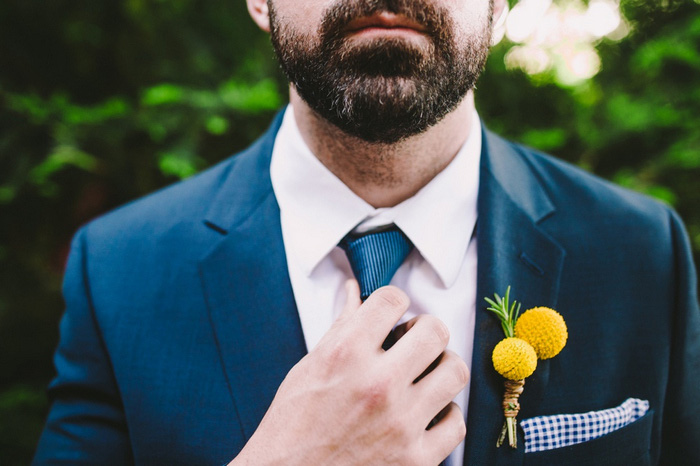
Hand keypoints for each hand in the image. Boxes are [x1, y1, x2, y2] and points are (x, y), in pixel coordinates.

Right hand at [230, 280, 468, 465]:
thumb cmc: (292, 427)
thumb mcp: (308, 368)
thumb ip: (341, 327)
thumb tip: (355, 292)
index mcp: (346, 354)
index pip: (393, 300)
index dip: (393, 302)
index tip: (391, 314)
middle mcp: (377, 384)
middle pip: (435, 331)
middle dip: (426, 330)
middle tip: (414, 342)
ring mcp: (401, 423)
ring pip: (455, 372)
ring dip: (441, 368)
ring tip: (423, 376)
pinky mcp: (416, 459)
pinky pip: (456, 423)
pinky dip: (444, 415)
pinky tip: (425, 413)